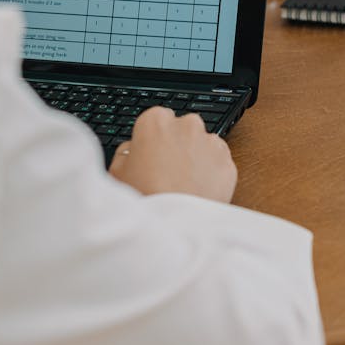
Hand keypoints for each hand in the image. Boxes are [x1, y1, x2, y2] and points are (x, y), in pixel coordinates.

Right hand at [109, 106, 237, 203]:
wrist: (175, 226)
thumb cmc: (144, 197)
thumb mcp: (117, 171)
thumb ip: (125, 151)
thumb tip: (132, 149)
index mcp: (156, 120)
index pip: (156, 118)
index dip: (153, 138)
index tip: (151, 153)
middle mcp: (186, 124)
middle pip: (182, 128)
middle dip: (177, 143)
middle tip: (166, 171)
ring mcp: (210, 142)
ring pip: (202, 143)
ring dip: (196, 156)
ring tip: (183, 183)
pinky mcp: (228, 162)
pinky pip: (219, 161)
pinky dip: (212, 171)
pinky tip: (198, 188)